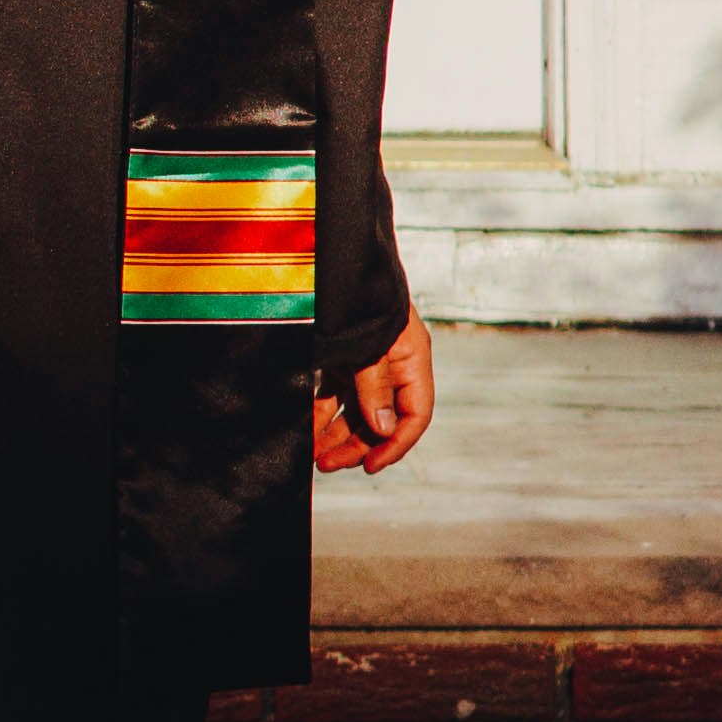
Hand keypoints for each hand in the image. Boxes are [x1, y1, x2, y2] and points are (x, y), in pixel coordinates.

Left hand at [313, 308, 434, 475]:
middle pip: (381, 419)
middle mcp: (392, 365)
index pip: (414, 415)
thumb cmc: (358, 292)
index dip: (395, 445)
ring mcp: (366, 363)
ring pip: (356, 412)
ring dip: (337, 435)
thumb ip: (375, 385)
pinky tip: (307, 432)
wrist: (335, 255)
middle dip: (356, 445)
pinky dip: (322, 415)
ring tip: (315, 456)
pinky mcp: (341, 358)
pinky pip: (335, 396)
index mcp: (412, 360)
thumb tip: (382, 429)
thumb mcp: (369, 342)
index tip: (370, 466)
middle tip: (328, 465)